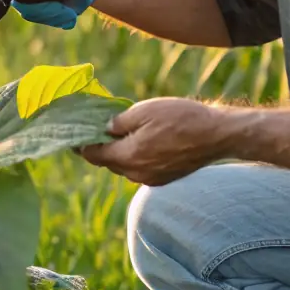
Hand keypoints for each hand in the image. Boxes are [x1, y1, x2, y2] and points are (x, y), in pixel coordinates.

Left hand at [79, 97, 231, 185]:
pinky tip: (143, 142)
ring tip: (121, 135)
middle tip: (96, 131)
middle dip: (100, 148)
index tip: (73, 138)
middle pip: (108, 163)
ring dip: (120, 153)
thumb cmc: (181, 118)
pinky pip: (141, 169)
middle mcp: (137, 174)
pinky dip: (136, 158)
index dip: (81, 146)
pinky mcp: (164, 179)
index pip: (94, 156)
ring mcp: (151, 179)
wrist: (217, 135)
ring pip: (125, 167)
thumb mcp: (144, 111)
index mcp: (128, 157)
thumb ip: (119, 122)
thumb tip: (105, 129)